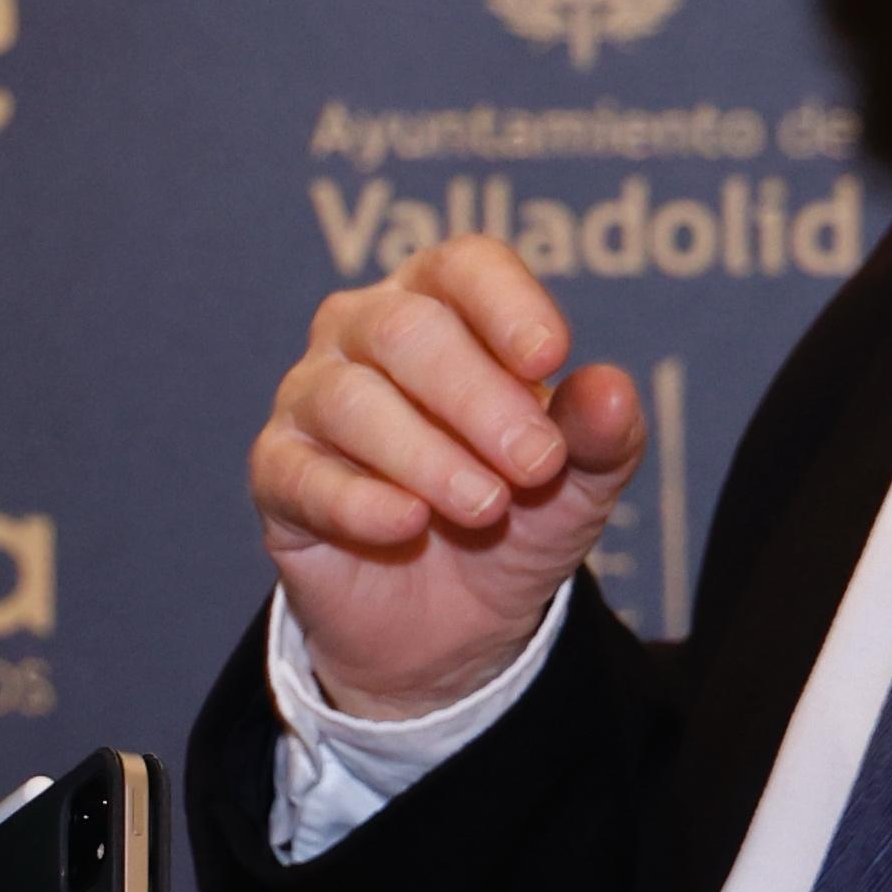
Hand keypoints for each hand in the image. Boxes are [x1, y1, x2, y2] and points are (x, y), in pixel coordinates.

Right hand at [252, 236, 646, 716]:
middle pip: (407, 330)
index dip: (507, 303)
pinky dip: (359, 500)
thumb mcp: (576, 485)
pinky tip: (408, 524)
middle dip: (478, 397)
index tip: (551, 357)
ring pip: (352, 400)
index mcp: (444, 305)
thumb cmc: (515, 517)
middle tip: (536, 463)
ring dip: (427, 455)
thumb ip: (599, 435)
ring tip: (486, 507)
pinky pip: (301, 472)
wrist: (452, 623)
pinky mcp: (278, 472)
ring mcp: (312, 398)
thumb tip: (612, 387)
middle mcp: (365, 332)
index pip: (465, 267)